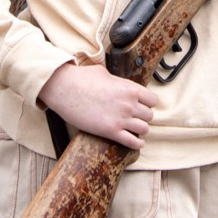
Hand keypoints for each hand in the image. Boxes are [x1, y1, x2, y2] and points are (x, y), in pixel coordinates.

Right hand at [39, 62, 155, 150]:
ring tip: (134, 130)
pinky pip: (132, 142)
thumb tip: (117, 83)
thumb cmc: (81, 78)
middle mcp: (129, 104)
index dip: (147, 104)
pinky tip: (137, 143)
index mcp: (130, 88)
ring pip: (144, 129)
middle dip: (143, 117)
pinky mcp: (110, 131)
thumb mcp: (104, 73)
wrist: (64, 89)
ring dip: (140, 130)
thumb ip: (116, 81)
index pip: (152, 100)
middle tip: (136, 118)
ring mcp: (121, 119)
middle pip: (149, 116)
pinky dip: (137, 144)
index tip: (142, 106)